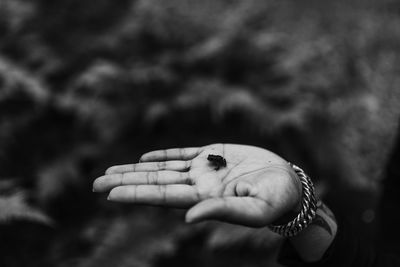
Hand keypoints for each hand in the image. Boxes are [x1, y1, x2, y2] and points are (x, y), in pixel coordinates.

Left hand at [93, 144, 301, 226]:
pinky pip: (181, 154)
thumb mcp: (253, 211)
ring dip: (135, 169)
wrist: (290, 184)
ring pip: (162, 167)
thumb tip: (186, 218)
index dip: (134, 194)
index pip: (161, 196)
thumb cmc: (276, 200)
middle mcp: (197, 184)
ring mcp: (203, 168)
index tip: (108, 193)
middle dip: (124, 182)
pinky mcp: (213, 153)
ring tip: (110, 171)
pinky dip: (162, 155)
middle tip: (94, 183)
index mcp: (203, 199)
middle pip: (153, 182)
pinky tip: (144, 159)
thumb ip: (220, 213)